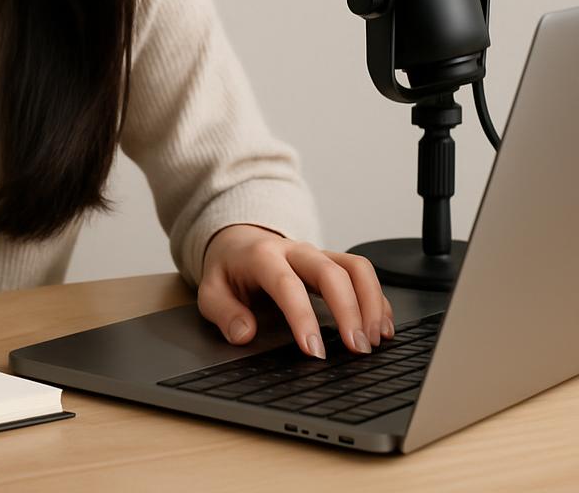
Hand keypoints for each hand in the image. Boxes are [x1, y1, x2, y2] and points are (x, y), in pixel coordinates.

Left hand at [197, 224, 394, 358]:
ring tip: (376, 340)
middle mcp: (295, 251)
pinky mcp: (333, 262)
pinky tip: (382, 327)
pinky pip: (362, 273)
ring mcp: (317, 255)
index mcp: (262, 257)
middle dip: (349, 311)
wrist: (238, 241)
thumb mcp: (211, 291)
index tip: (314, 351)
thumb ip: (223, 313)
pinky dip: (378, 299)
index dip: (303, 317)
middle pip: (331, 272)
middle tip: (358, 348)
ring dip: (371, 302)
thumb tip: (243, 334)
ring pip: (355, 267)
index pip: (286, 284)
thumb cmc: (229, 269)